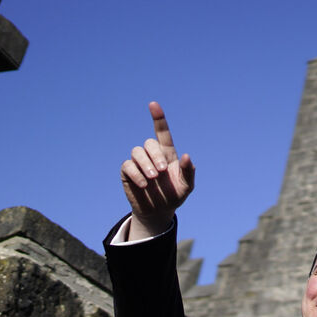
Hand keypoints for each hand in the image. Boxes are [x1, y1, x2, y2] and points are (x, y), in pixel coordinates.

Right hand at [119, 101, 195, 239]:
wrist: (159, 211)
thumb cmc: (174, 195)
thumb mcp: (187, 186)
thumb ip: (188, 171)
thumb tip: (186, 156)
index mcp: (167, 154)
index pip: (162, 132)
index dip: (158, 118)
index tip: (153, 105)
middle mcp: (152, 155)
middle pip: (149, 143)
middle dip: (156, 156)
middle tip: (162, 171)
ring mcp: (139, 163)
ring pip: (137, 152)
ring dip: (145, 164)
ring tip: (153, 178)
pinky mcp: (128, 172)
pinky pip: (128, 165)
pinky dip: (137, 174)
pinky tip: (144, 184)